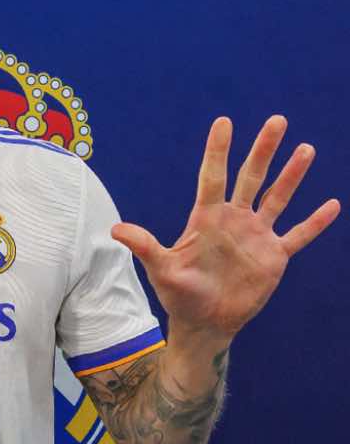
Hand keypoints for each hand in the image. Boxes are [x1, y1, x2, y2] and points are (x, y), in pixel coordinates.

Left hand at [111, 116, 339, 343]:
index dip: (218, 151)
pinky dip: (314, 223)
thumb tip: (116, 230)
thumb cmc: (180, 295)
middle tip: (276, 120)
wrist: (204, 322)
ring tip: (306, 149)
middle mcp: (234, 220)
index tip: (224, 122)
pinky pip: (298, 236)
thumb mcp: (162, 270)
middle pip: (251, 177)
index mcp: (206, 219)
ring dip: (292, 175)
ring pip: (278, 198)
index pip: (213, 177)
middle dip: (263, 150)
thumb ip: (146, 247)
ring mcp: (256, 236)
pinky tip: (332, 204)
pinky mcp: (273, 256)